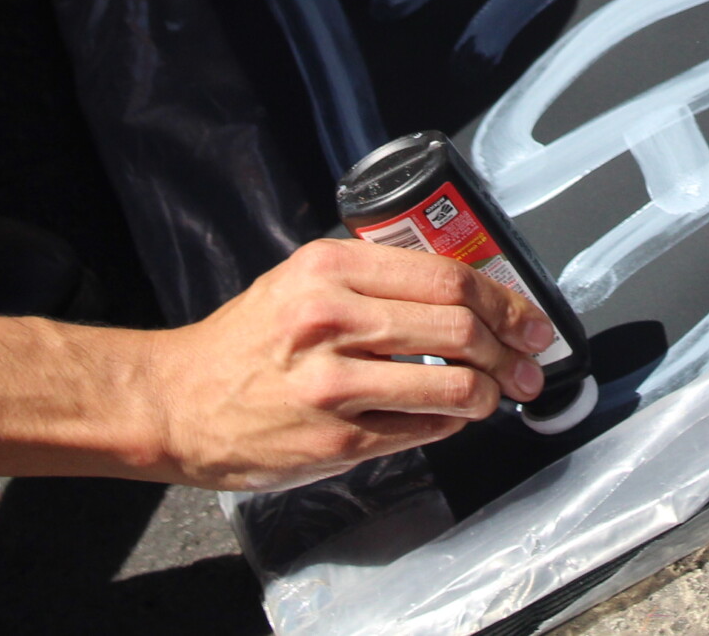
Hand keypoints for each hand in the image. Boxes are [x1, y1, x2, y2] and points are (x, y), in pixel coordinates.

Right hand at [139, 239, 554, 491]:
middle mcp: (332, 319)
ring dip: (491, 392)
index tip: (528, 317)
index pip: (447, 278)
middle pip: (460, 327)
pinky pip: (422, 430)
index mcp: (331, 268)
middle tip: (530, 360)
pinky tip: (451, 417)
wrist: (177, 401)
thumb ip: (375, 279)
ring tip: (500, 393)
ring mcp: (335, 384)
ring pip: (452, 386)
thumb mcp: (303, 280)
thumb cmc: (247, 340)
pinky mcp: (336, 439)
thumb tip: (466, 294)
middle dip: (512, 347)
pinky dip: (450, 423)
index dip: (505, 300)